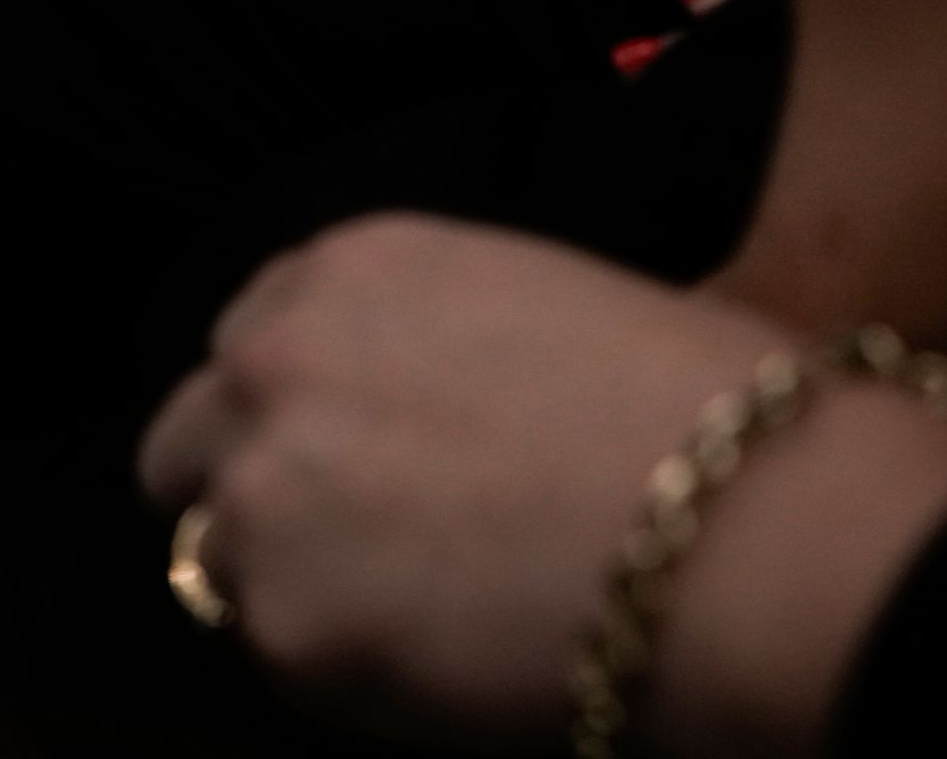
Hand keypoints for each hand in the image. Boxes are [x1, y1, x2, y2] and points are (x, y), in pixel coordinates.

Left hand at [140, 216, 946, 752]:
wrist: (755, 533)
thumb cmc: (707, 419)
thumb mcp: (541, 311)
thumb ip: (432, 352)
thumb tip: (415, 426)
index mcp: (347, 271)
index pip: (252, 343)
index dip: (298, 414)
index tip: (351, 463)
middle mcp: (275, 360)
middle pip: (191, 444)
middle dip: (256, 495)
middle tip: (360, 556)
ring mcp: (266, 488)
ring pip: (224, 560)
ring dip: (299, 590)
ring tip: (428, 618)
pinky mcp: (287, 618)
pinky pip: (285, 658)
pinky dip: (349, 675)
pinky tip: (452, 665)